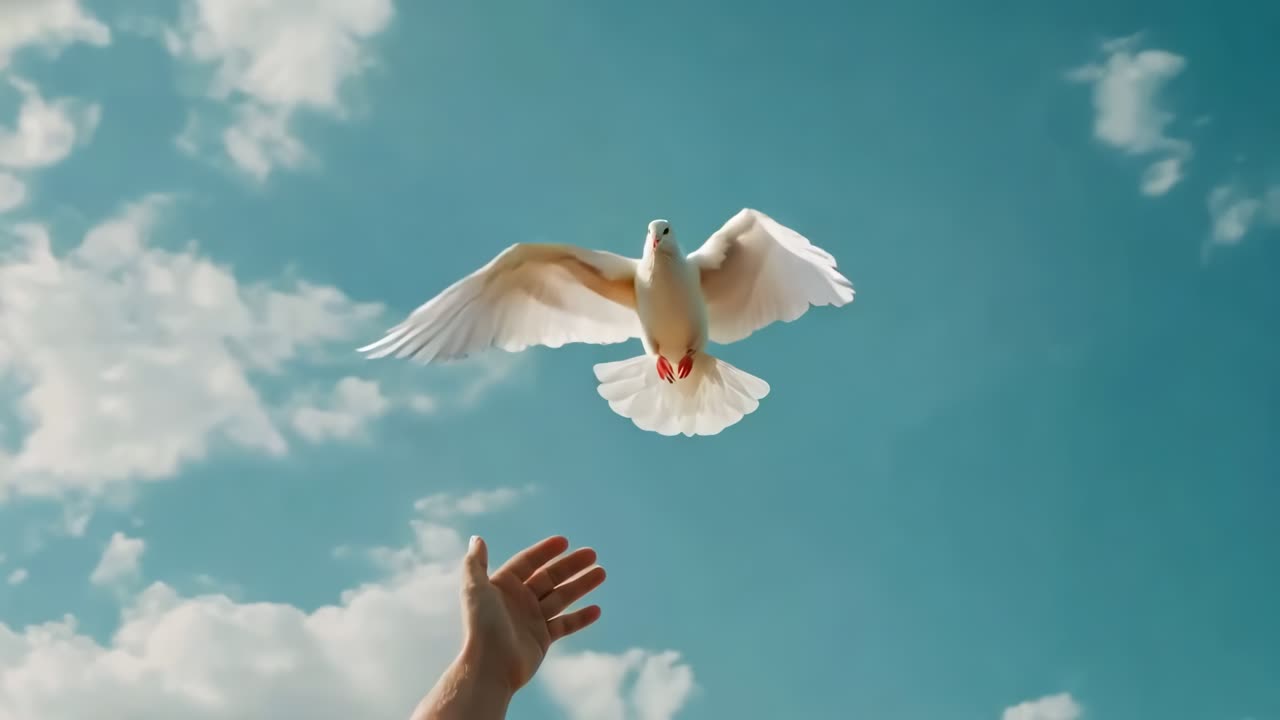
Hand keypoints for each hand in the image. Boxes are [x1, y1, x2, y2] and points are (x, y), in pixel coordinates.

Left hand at [461, 534, 606, 693]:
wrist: (490, 666)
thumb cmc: (481, 626)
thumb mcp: (474, 589)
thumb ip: (475, 563)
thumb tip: (477, 539)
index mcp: (504, 586)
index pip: (528, 562)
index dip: (545, 551)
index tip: (565, 541)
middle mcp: (519, 601)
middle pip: (550, 577)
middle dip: (571, 565)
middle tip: (592, 555)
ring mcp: (532, 620)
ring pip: (562, 597)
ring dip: (581, 585)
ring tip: (601, 573)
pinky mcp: (542, 639)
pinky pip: (565, 624)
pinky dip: (581, 617)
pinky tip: (596, 610)